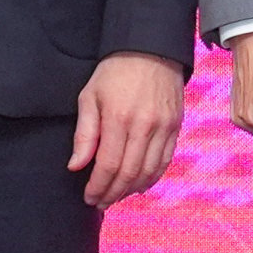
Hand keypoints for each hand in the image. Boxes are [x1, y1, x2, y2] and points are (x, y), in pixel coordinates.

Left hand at [69, 53, 188, 207]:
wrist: (150, 49)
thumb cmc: (114, 72)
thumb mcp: (89, 97)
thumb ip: (84, 134)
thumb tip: (76, 165)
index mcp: (118, 118)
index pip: (108, 165)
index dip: (98, 187)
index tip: (89, 198)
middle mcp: (144, 126)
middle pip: (129, 173)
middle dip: (113, 193)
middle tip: (101, 202)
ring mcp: (163, 127)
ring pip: (149, 171)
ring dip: (132, 189)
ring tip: (118, 195)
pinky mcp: (176, 126)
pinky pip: (165, 160)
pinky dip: (152, 177)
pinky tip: (140, 184)